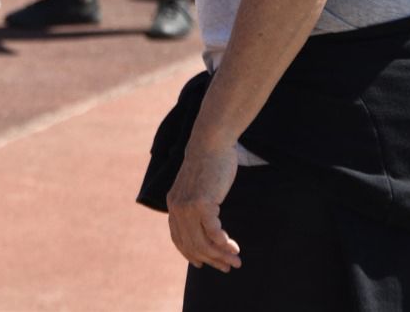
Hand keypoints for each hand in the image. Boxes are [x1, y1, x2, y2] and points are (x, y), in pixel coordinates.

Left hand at [166, 138, 242, 271]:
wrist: (210, 143)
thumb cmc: (209, 163)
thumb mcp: (198, 187)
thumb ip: (198, 203)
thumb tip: (208, 218)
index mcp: (173, 204)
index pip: (179, 239)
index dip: (191, 254)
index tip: (204, 265)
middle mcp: (177, 208)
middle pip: (191, 245)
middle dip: (210, 260)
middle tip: (227, 267)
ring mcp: (188, 206)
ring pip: (202, 243)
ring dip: (220, 256)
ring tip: (236, 261)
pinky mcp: (202, 203)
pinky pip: (213, 233)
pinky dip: (224, 244)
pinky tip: (234, 247)